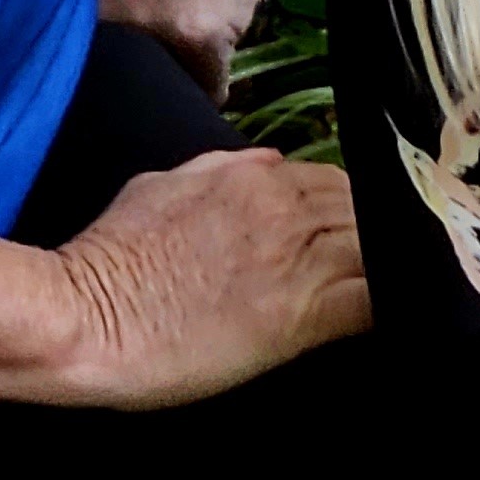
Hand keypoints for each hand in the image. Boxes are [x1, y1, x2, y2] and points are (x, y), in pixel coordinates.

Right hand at [54, 147, 366, 407]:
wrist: (82, 318)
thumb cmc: (106, 258)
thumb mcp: (161, 186)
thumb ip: (223, 171)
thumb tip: (270, 161)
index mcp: (255, 176)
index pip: (334, 183)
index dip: (351, 211)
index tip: (352, 236)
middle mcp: (283, 209)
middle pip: (365, 211)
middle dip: (376, 234)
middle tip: (375, 266)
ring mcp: (294, 260)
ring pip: (379, 247)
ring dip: (388, 265)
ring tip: (394, 287)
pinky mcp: (299, 316)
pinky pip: (373, 300)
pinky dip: (392, 302)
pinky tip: (398, 314)